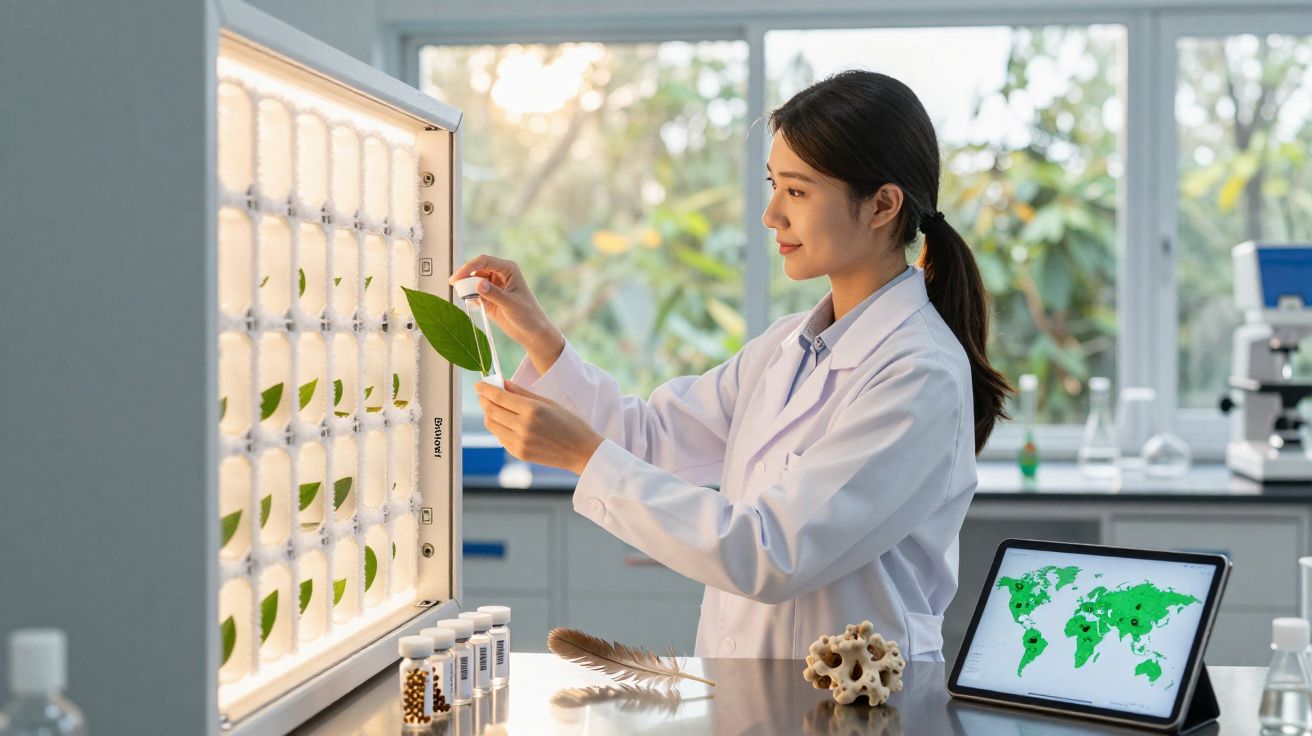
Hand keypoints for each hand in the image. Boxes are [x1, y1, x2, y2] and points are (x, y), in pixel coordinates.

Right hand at [449, 255, 563, 360]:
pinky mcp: (489, 298)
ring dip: (467, 288)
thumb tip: (478, 283)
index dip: (469, 267)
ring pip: (473, 281)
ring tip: (464, 297)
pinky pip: (474, 293)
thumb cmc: (529, 315)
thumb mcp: (511, 304)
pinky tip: (473, 305)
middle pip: (476, 270)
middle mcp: (500, 274)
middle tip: (455, 287)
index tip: (457, 278)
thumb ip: (494, 294)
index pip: (484, 261)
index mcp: (508, 269)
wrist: (533, 332)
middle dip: (465, 277)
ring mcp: (494, 286)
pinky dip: (470, 297)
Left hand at [476, 379, 604, 475]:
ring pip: (492, 425)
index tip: (479, 384)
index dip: (486, 389)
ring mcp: (520, 442)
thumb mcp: (548, 402)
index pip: (499, 397)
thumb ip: (522, 393)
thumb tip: (502, 383)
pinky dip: (497, 426)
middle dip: (484, 400)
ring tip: (493, 405)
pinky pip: (500, 437)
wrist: (582, 452)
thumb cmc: (570, 424)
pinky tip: (504, 420)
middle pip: (491, 411)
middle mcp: (523, 427)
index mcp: (532, 410)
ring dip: (488, 413)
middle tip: (483, 393)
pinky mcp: (519, 453)